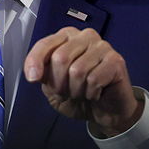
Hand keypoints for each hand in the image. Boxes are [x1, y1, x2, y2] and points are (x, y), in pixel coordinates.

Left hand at [24, 27, 142, 136]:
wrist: (104, 111)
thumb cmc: (79, 94)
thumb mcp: (52, 86)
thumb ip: (42, 74)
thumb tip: (34, 73)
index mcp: (66, 37)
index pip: (44, 45)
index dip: (35, 62)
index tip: (32, 78)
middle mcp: (84, 37)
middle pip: (60, 58)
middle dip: (59, 83)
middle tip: (67, 91)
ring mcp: (102, 46)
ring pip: (78, 71)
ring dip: (77, 90)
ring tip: (83, 92)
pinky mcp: (115, 60)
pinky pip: (94, 79)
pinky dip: (91, 93)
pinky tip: (97, 92)